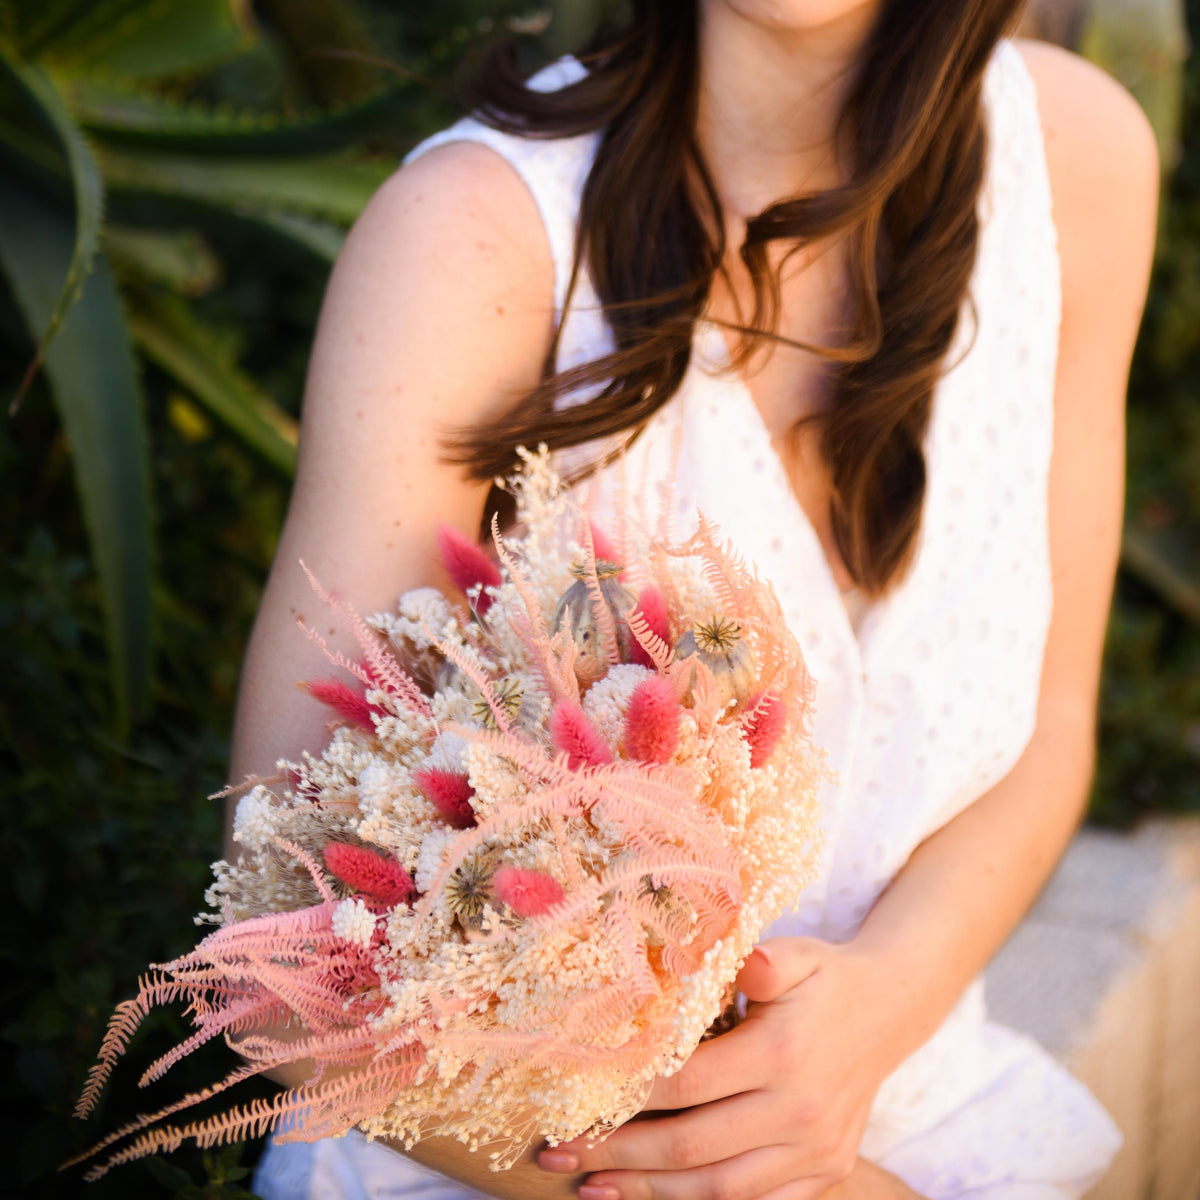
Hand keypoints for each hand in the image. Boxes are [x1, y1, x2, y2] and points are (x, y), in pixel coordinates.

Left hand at [537, 936, 903, 1199]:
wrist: (891, 1010)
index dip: (626, 1097)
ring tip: (592, 1187)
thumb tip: (723, 961)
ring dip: (649, 1194)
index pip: (685, 1085)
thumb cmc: (825, 976)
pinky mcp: (826, 1171)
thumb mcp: (796, 952)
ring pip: (719, 1190)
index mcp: (782, 1053)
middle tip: (559, 1154)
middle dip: (617, 1156)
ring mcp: (815, 1150)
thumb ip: (759, 962)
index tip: (576, 1099)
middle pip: (691, 1148)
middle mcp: (799, 1110)